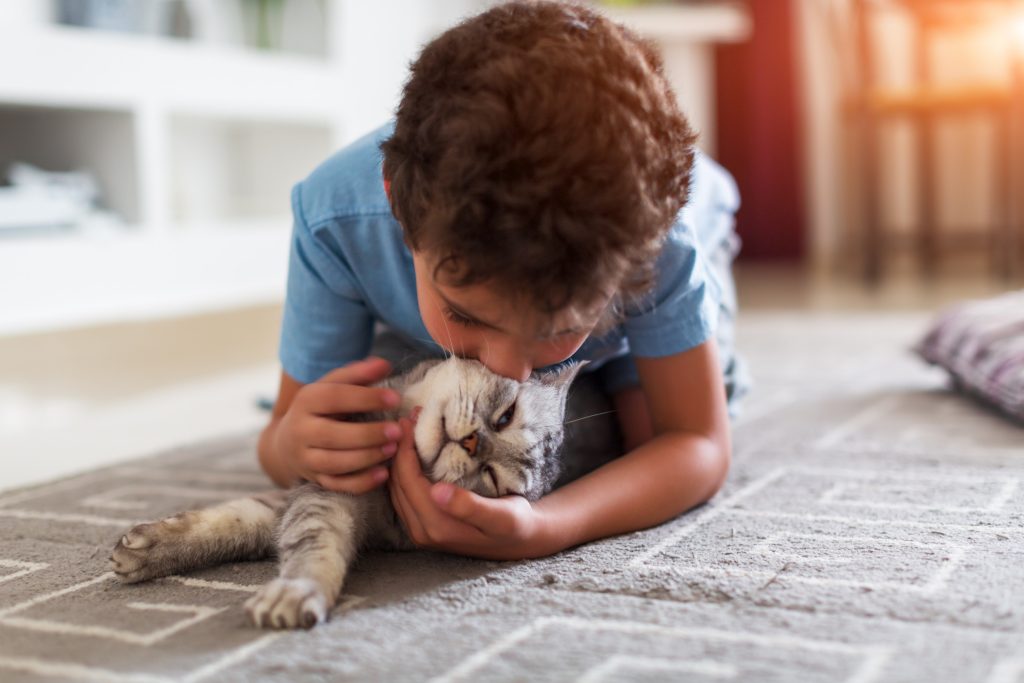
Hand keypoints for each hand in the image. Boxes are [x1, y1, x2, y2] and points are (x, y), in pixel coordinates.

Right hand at [274, 357, 402, 493]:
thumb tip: (385, 364)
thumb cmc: (321, 407)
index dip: (365, 398)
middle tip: (397, 430)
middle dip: (368, 434)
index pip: (334, 397)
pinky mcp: (314, 479)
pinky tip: (383, 474)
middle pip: (333, 435)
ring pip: (335, 463)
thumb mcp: (332, 386)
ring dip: (367, 458)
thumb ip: (358, 374)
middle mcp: (300, 431)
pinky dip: (361, 483)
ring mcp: (305, 459)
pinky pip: (337, 485)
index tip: (394, 398)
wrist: (288, 442)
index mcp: (305, 401)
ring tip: (393, 448)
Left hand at [386, 415, 556, 559]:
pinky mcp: (423, 527)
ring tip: (410, 430)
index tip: (410, 420)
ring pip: (397, 489)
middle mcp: (422, 532)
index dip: (404, 449)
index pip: (407, 481)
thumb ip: (468, 507)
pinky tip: (413, 452)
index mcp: (437, 526)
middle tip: (409, 419)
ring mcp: (420, 531)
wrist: (521, 541)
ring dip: (400, 458)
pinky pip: (403, 495)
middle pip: (397, 483)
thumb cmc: (515, 524)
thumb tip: (436, 492)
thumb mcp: (501, 517)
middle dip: (399, 449)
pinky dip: (405, 471)